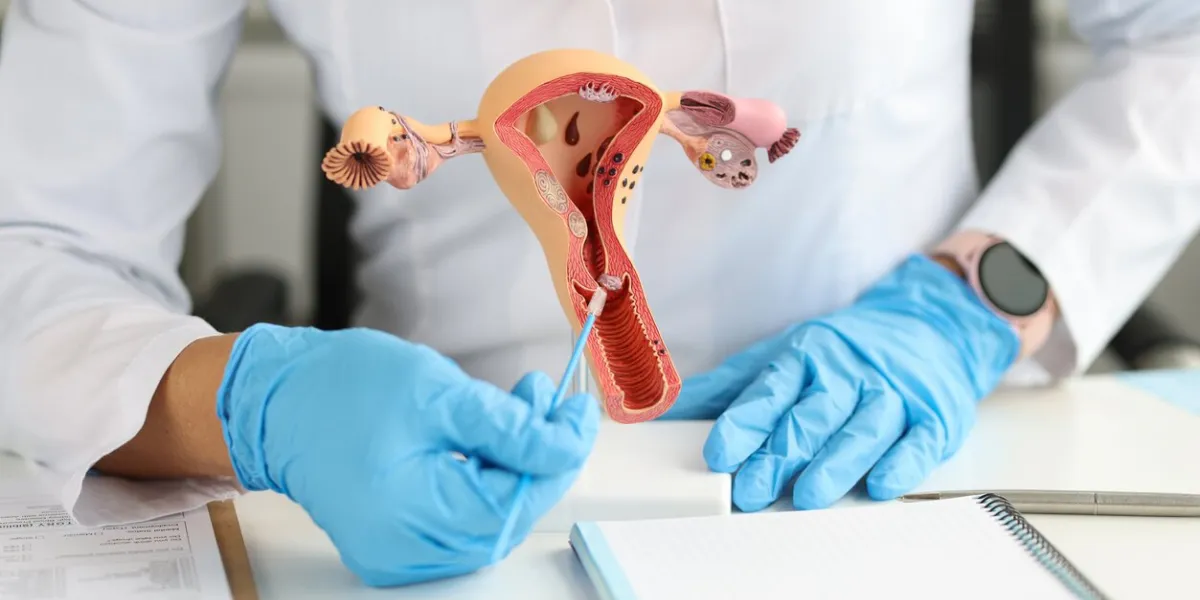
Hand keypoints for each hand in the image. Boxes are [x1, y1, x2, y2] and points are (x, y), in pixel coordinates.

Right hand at [215, 324, 598, 585]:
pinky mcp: (395, 542)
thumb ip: (510, 428)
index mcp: (410, 515)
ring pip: (487, 518)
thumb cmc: (341, 388)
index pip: (514, 500)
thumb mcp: (439, 393)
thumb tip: (566, 445)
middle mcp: (403, 550)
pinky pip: (460, 520)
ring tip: (521, 407)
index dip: (557, 456)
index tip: (579, 413)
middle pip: (504, 516)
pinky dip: (485, 480)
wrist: (274, 399)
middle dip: (538, 457)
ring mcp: (397, 553)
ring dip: (515, 465)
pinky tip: (491, 438)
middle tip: (550, 401)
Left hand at [661, 255, 1018, 510]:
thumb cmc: (843, 351)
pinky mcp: (932, 416)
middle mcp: (847, 373)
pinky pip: (918, 441)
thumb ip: (730, 387)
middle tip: (750, 489)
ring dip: (834, 463)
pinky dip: (900, 464)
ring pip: (862, 429)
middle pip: (812, 416)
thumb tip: (666, 410)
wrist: (930, 326)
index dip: (743, 424)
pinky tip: (880, 484)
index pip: (770, 392)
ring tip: (806, 495)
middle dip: (780, 454)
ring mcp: (891, 393)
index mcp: (806, 357)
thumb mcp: (782, 355)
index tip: (718, 453)